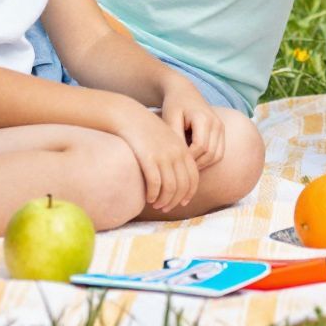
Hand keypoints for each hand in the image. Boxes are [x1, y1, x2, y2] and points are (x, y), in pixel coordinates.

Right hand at [107, 97, 199, 212]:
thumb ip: (174, 157)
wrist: (131, 117)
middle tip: (166, 208)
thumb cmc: (147, 132)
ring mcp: (163, 156)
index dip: (189, 193)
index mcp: (183, 150)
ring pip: (170, 187)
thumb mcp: (167, 141)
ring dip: (164, 201)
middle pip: (183, 186)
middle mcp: (177, 154)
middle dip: (175, 201)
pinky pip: (155, 183)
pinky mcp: (149, 159)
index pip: (193, 178)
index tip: (182, 203)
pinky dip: (154, 194)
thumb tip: (175, 179)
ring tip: (157, 205)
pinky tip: (148, 198)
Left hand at [159, 79, 225, 169]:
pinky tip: (194, 161)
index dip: (188, 158)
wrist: (184, 92)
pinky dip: (208, 160)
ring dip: (202, 164)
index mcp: (204, 118)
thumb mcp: (170, 117)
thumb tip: (181, 157)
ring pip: (216, 156)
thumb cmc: (174, 105)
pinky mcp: (222, 131)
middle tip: (179, 168)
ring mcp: (221, 127)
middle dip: (195, 164)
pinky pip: (219, 153)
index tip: (174, 162)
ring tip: (186, 166)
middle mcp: (216, 123)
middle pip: (210, 154)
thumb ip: (175, 136)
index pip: (200, 147)